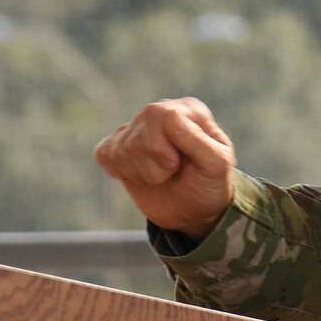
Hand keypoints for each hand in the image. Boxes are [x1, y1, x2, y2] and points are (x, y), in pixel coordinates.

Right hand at [93, 97, 235, 239]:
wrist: (192, 210)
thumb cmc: (209, 184)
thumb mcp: (216, 165)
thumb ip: (199, 141)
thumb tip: (171, 117)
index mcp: (188, 109)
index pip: (164, 117)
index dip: (168, 151)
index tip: (182, 163)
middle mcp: (159, 111)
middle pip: (139, 138)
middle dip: (156, 167)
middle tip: (172, 172)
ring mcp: (136, 127)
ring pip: (121, 150)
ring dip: (142, 174)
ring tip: (161, 175)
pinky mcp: (116, 144)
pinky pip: (104, 154)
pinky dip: (121, 173)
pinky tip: (139, 174)